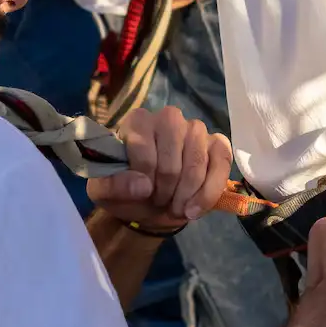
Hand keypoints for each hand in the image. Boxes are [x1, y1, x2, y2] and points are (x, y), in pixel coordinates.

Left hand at [87, 105, 232, 226]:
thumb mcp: (104, 192)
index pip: (143, 145)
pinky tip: (195, 209)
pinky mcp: (217, 144)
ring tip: (177, 208)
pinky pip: (221, 164)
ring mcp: (195, 129)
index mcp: (137, 122)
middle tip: (159, 202)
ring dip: (187, 192)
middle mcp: (168, 118)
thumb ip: (112, 186)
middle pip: (173, 154)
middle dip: (167, 186)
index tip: (143, 194)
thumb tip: (142, 185)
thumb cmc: (126, 191)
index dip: (144, 176)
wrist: (151, 207)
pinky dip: (209, 192)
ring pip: (197, 160)